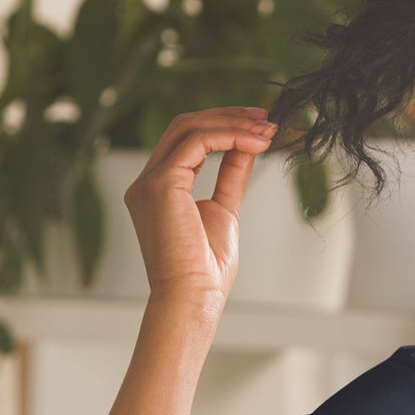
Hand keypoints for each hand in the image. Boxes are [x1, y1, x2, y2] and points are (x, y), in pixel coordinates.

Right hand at [122, 105, 278, 305]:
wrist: (193, 297)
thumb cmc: (206, 269)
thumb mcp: (224, 210)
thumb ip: (230, 176)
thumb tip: (248, 146)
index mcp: (158, 189)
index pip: (187, 141)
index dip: (224, 127)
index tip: (259, 126)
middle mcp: (146, 181)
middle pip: (184, 127)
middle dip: (228, 117)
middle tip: (266, 117)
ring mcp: (149, 181)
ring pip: (189, 128)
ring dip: (233, 123)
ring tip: (267, 128)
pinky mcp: (160, 184)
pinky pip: (197, 142)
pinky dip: (229, 137)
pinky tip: (256, 142)